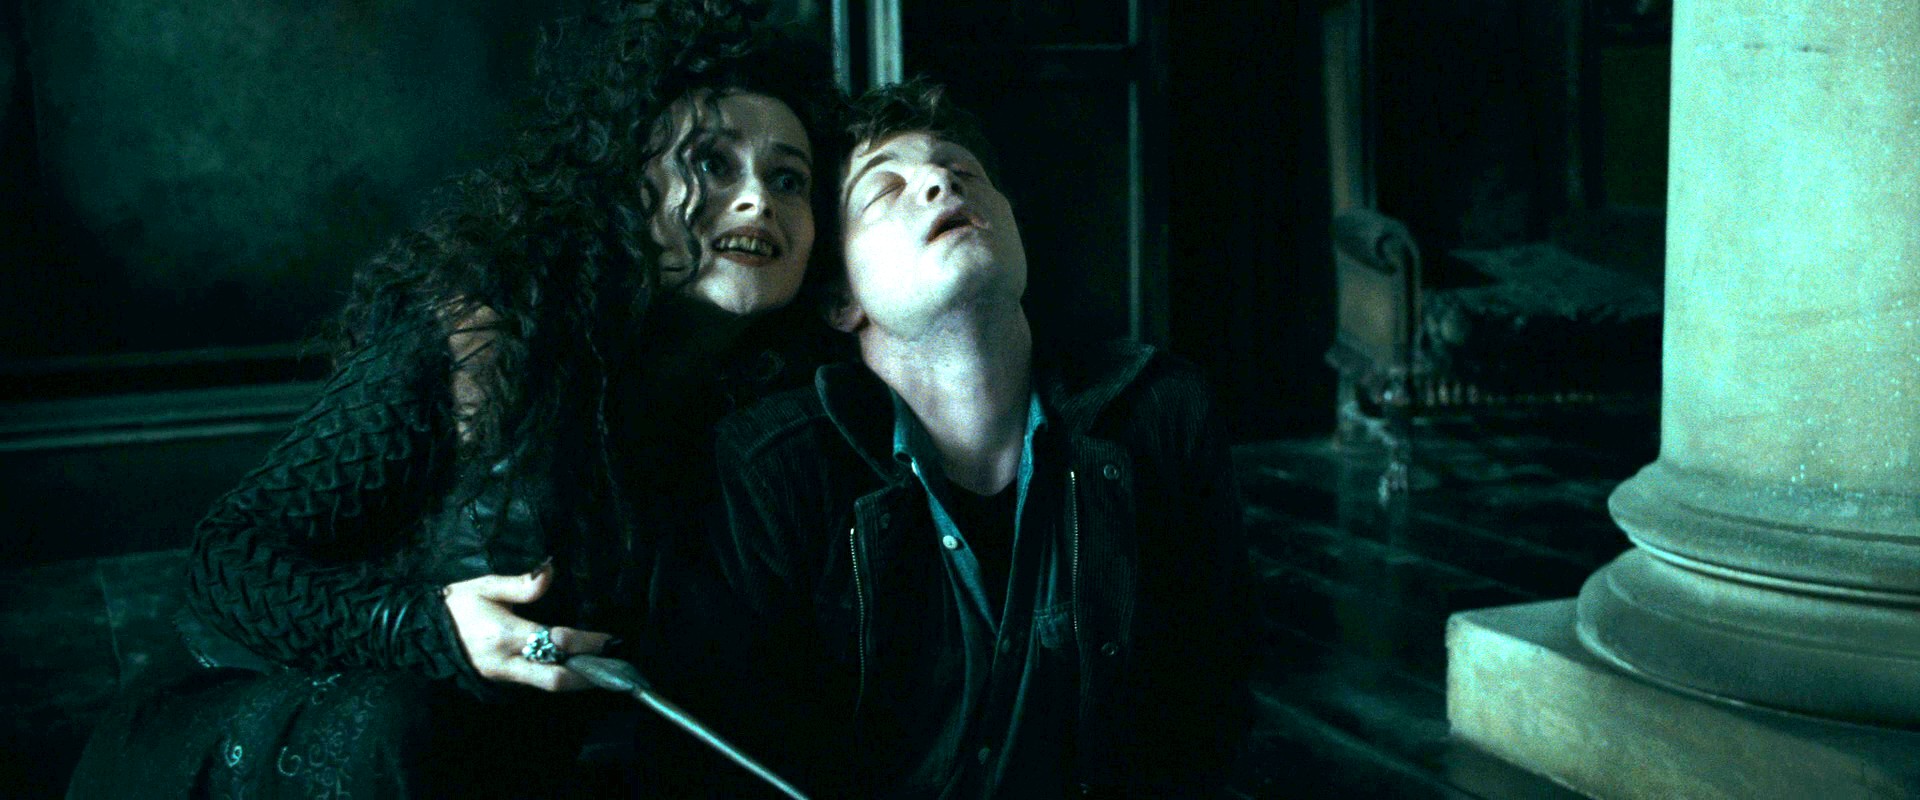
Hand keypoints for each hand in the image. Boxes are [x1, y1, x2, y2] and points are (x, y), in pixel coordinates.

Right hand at [441, 563, 614, 690]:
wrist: (421, 632)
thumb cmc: (455, 605)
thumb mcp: (485, 586)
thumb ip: (521, 584)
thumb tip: (551, 571)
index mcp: (505, 634)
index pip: (555, 641)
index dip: (586, 642)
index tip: (610, 639)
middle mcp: (506, 661)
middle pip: (555, 679)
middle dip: (588, 676)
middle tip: (613, 668)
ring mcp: (502, 676)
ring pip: (546, 685)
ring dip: (576, 680)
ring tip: (601, 671)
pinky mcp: (500, 681)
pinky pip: (534, 683)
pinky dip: (557, 678)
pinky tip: (574, 670)